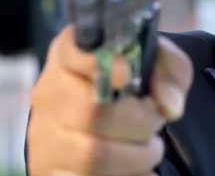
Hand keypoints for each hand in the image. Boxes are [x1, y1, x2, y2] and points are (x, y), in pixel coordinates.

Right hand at [27, 26, 193, 174]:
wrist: (110, 123)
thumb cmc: (134, 87)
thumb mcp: (159, 66)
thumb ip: (170, 72)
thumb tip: (170, 106)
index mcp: (70, 56)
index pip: (72, 50)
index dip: (99, 62)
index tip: (127, 73)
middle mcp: (49, 94)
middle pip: (92, 112)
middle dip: (138, 121)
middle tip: (155, 121)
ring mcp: (43, 137)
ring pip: (92, 155)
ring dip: (135, 156)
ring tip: (150, 148)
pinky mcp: (48, 171)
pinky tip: (136, 169)